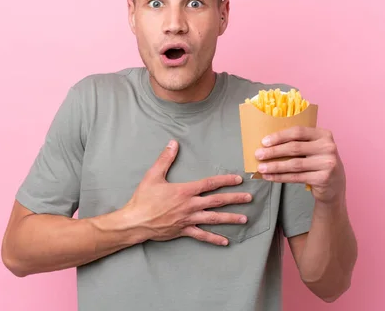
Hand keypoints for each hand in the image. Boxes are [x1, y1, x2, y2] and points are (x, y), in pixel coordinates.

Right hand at [123, 140, 251, 245]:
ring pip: (214, 218)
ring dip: (230, 218)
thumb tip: (173, 143)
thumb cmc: (143, 198)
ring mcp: (188, 219)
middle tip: (249, 198)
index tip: (238, 179)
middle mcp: (190, 205)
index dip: (225, 180)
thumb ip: (165, 159)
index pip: (210, 183)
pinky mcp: (184, 231)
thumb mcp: (153, 175)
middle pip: (217, 201)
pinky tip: (225, 241)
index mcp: (185, 191)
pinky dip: (214, 238)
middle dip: (234, 199)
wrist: (135, 221)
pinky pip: (202, 235)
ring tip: (244, 218)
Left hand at [254, 126, 345, 203]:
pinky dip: (280, 177)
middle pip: (295, 148)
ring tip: (261, 167)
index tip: (264, 141)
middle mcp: (328, 147)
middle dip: (274, 151)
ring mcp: (327, 163)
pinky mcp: (323, 178)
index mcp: (324, 134)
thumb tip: (268, 143)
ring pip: (294, 164)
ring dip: (275, 166)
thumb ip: (298, 143)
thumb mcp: (313, 148)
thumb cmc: (318, 163)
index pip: (298, 132)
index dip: (280, 136)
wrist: (335, 186)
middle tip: (258, 154)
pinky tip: (270, 176)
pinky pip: (296, 177)